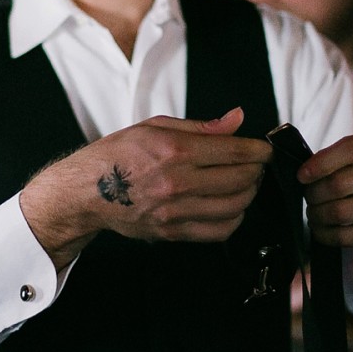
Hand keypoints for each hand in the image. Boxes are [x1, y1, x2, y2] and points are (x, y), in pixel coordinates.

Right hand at [20, 107, 271, 267]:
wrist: (86, 190)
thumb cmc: (118, 154)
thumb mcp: (155, 126)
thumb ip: (201, 126)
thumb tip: (237, 119)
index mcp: (174, 150)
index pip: (234, 152)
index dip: (259, 151)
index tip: (265, 150)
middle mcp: (177, 182)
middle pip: (240, 180)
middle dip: (256, 171)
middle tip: (256, 165)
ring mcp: (175, 211)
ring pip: (235, 207)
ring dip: (248, 194)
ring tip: (245, 184)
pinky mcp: (172, 232)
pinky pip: (219, 231)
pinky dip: (234, 219)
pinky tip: (231, 207)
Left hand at [298, 133, 352, 274]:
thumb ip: (346, 161)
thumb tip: (305, 173)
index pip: (350, 149)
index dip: (320, 162)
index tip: (302, 175)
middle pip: (338, 184)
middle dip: (313, 194)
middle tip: (308, 198)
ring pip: (339, 212)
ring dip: (317, 215)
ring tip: (314, 214)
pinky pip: (346, 236)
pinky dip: (326, 234)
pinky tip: (322, 230)